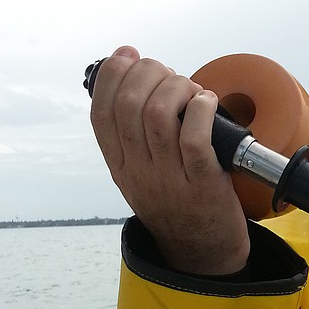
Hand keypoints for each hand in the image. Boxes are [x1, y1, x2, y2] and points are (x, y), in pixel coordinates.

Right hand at [90, 46, 249, 274]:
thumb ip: (134, 136)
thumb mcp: (142, 174)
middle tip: (170, 75)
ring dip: (178, 88)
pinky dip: (201, 109)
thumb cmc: (179, 203)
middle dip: (150, 73)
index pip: (100, 112)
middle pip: (129, 105)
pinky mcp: (202, 185)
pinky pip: (194, 138)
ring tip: (192, 91)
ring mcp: (169, 179)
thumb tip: (134, 77)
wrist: (203, 253)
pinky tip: (207, 103)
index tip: (129, 55)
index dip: (112, 74)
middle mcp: (139, 171)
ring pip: (159, 115)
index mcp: (120, 165)